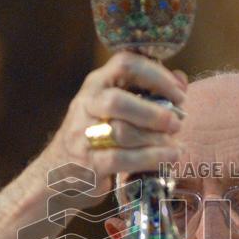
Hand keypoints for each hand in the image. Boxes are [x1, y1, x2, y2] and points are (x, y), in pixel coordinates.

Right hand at [0, 52, 186, 238]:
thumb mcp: (115, 108)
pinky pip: (124, 159)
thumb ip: (147, 92)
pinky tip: (170, 157)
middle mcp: (86, 104)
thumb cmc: (97, 136)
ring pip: (123, 132)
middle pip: (118, 101)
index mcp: (96, 84)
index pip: (125, 63)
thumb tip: (182, 79)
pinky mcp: (89, 163)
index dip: (157, 74)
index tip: (179, 92)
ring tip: (176, 144)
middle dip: (154, 112)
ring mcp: (83, 135)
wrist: (57, 175)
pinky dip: (153, 158)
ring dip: (156, 138)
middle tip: (177, 123)